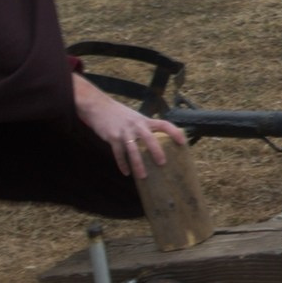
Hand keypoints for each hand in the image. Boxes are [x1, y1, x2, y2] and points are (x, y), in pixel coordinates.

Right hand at [72, 73, 186, 179]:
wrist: (98, 106)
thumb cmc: (120, 114)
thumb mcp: (135, 117)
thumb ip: (145, 127)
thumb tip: (157, 140)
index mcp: (144, 120)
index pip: (163, 124)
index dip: (174, 132)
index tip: (183, 142)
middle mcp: (136, 125)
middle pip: (149, 138)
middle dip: (156, 151)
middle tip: (162, 163)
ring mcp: (124, 132)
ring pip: (133, 150)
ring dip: (138, 164)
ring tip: (143, 176)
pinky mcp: (112, 137)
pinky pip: (118, 153)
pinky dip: (122, 164)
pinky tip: (126, 172)